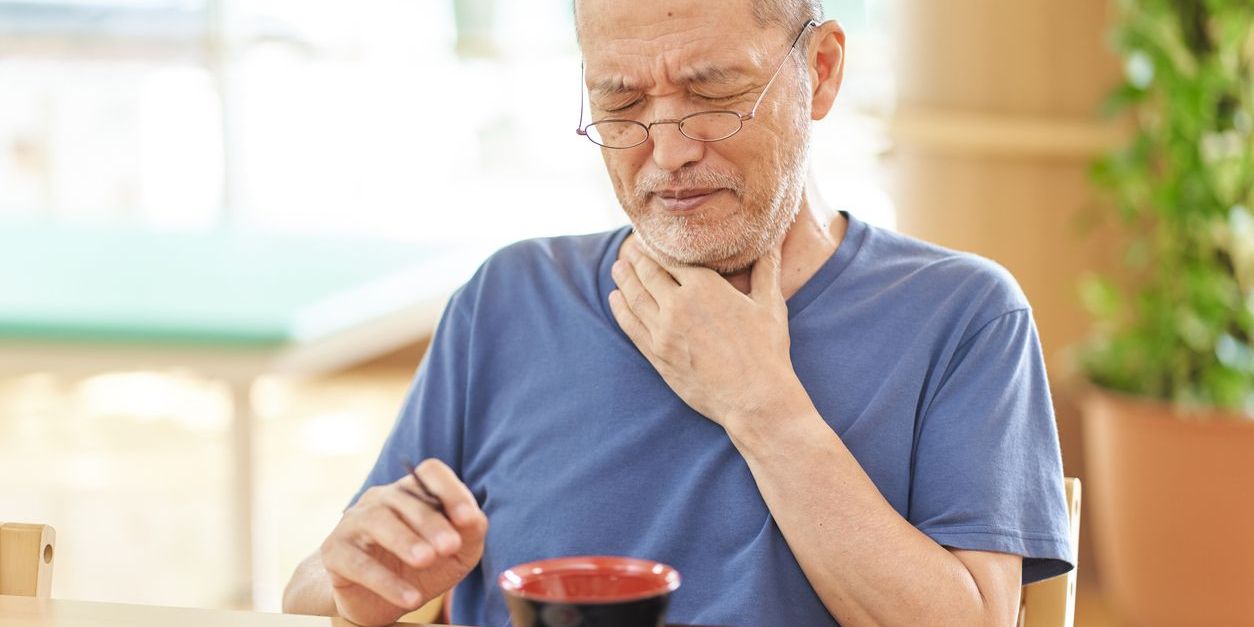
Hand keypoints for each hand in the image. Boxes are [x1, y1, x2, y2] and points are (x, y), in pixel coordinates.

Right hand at [319, 459, 487, 626]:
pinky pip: (357, 562)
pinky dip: (385, 581)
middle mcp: (381, 500)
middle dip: (431, 523)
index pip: (430, 472)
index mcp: (413, 493)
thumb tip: (474, 518)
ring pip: (377, 521)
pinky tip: (410, 598)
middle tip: (450, 547)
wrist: (379, 603)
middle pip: (405, 497)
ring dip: (405, 541)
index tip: (468, 518)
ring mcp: (354, 522)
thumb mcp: (457, 554)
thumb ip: (470, 533)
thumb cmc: (422, 571)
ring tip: (426, 561)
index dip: (450, 490)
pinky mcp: (334, 552)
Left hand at [608, 237, 808, 430]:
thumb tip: (774, 241)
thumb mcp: (770, 305)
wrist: (754, 398)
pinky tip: (616, 299)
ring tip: (618, 267)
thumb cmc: (767, 351)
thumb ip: (767, 269)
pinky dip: (620, 309)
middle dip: (638, 259)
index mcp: (705, 287)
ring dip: (624, 279)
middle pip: (649, 274)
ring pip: (635, 297)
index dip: (660, 247)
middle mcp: (678, 305)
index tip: (653, 239)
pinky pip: (631, 326)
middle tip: (630, 249)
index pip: (672, 258)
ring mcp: (663, 331)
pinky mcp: (656, 355)